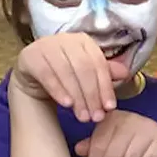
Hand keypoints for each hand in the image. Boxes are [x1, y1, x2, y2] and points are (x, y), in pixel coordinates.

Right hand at [11, 32, 128, 122]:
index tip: (110, 108)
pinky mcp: (31, 56)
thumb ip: (105, 73)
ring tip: (83, 117)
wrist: (34, 76)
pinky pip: (46, 74)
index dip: (105, 86)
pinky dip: (58, 90)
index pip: (99, 64)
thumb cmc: (66, 74)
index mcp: (84, 41)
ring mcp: (46, 45)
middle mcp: (66, 39)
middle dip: (92, 95)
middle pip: (84, 68)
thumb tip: (125, 73)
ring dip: (77, 97)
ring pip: (66, 72)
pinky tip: (67, 105)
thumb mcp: (87, 74)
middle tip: (95, 117)